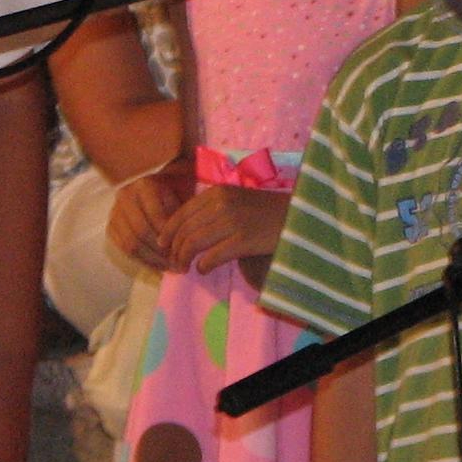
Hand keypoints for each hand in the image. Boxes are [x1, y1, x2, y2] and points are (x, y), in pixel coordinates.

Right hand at [109, 163, 196, 268]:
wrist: (160, 184)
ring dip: (151, 260)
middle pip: (140, 232)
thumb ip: (180, 218)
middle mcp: (125, 196)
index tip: (184, 251)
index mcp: (144, 186)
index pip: (156, 217)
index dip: (169, 236)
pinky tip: (157, 266)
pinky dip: (141, 260)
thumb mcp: (181, 197)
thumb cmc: (177, 192)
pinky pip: (123, 249)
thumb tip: (182, 248)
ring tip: (169, 268)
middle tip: (177, 265)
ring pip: (130, 244)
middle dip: (160, 252)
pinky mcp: (111, 226)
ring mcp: (115, 211)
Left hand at [158, 184, 290, 273]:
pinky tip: (204, 269)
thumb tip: (182, 229)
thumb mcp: (235, 199)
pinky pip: (211, 257)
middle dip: (174, 250)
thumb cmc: (264, 211)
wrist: (298, 217)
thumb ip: (211, 208)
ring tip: (184, 268)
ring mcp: (232, 222)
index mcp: (217, 192)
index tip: (163, 246)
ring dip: (184, 260)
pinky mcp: (243, 240)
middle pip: (185, 231)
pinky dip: (203, 266)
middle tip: (174, 263)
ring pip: (193, 244)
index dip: (168, 232)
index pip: (181, 213)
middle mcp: (221, 204)